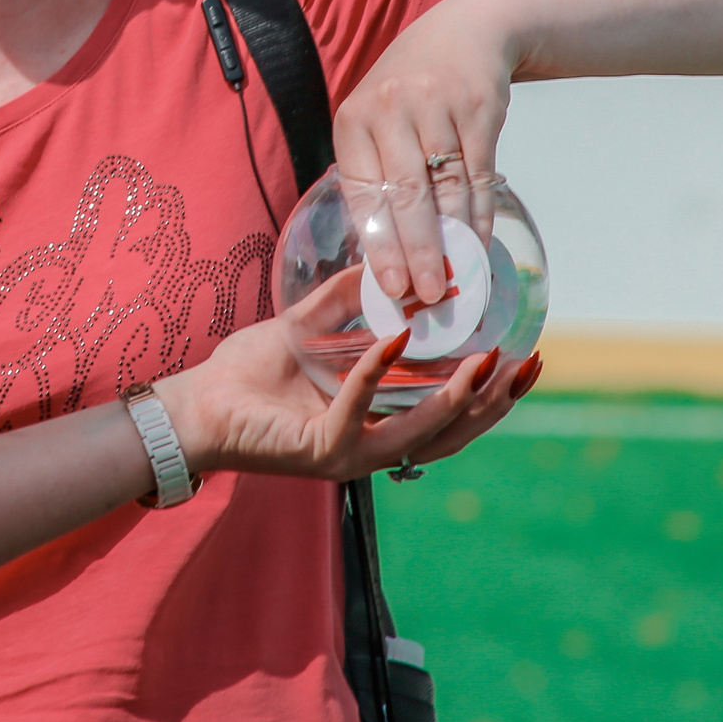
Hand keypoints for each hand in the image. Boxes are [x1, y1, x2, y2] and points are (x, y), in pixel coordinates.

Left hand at [154, 270, 532, 482]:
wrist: (195, 406)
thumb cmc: (245, 376)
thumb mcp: (304, 331)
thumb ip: (343, 304)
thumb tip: (379, 266)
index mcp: (377, 425)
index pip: (451, 419)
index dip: (492, 395)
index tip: (528, 358)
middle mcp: (370, 448)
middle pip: (452, 435)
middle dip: (494, 403)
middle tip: (527, 364)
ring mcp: (347, 455)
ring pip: (420, 435)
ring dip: (456, 398)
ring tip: (486, 362)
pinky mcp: (319, 451)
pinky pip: (357, 409)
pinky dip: (378, 372)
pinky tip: (399, 339)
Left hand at [332, 0, 515, 305]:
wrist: (463, 32)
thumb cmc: (409, 92)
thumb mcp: (376, 120)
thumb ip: (375, 176)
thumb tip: (382, 257)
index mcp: (353, 120)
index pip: (362, 193)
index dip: (378, 243)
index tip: (389, 286)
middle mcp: (390, 110)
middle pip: (405, 196)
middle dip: (417, 253)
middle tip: (426, 297)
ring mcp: (436, 107)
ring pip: (446, 190)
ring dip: (453, 241)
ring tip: (455, 281)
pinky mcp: (477, 109)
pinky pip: (478, 175)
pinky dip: (479, 215)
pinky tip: (478, 244)